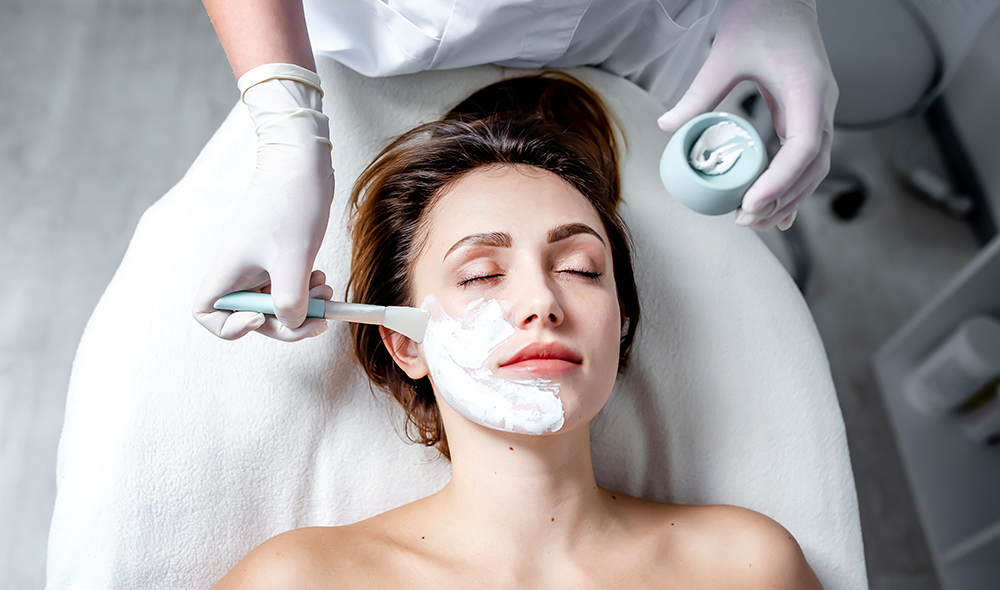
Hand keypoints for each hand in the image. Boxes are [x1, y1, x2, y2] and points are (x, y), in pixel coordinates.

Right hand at [193, 65, 335, 340]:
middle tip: (318, 320)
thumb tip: (292, 324)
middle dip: (286, 323)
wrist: (302, 161)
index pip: (207, 314)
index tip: (262, 317)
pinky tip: (324, 281)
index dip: (231, 327)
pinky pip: (289, 286)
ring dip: (302, 308)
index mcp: (228, 271)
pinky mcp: (280, 255)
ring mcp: (260, 263)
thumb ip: (290, 301)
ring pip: (275, 303)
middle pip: (252, 317)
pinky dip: (307, 291)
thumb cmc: (291, 203)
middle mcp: (240, 270)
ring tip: (326, 295)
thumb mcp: (293, 260)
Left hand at [657, 0, 837, 230]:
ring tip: (756, 221)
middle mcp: (822, 104)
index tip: (751, 201)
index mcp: (808, 89)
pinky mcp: (810, 114)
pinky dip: (794, 186)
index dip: (779, 180)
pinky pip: (809, 159)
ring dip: (789, 198)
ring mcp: (820, 111)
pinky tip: (779, 212)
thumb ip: (699, 94)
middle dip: (782, 199)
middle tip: (745, 220)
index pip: (803, 147)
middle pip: (813, 167)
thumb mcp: (724, 57)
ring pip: (816, 168)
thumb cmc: (760, 18)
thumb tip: (668, 126)